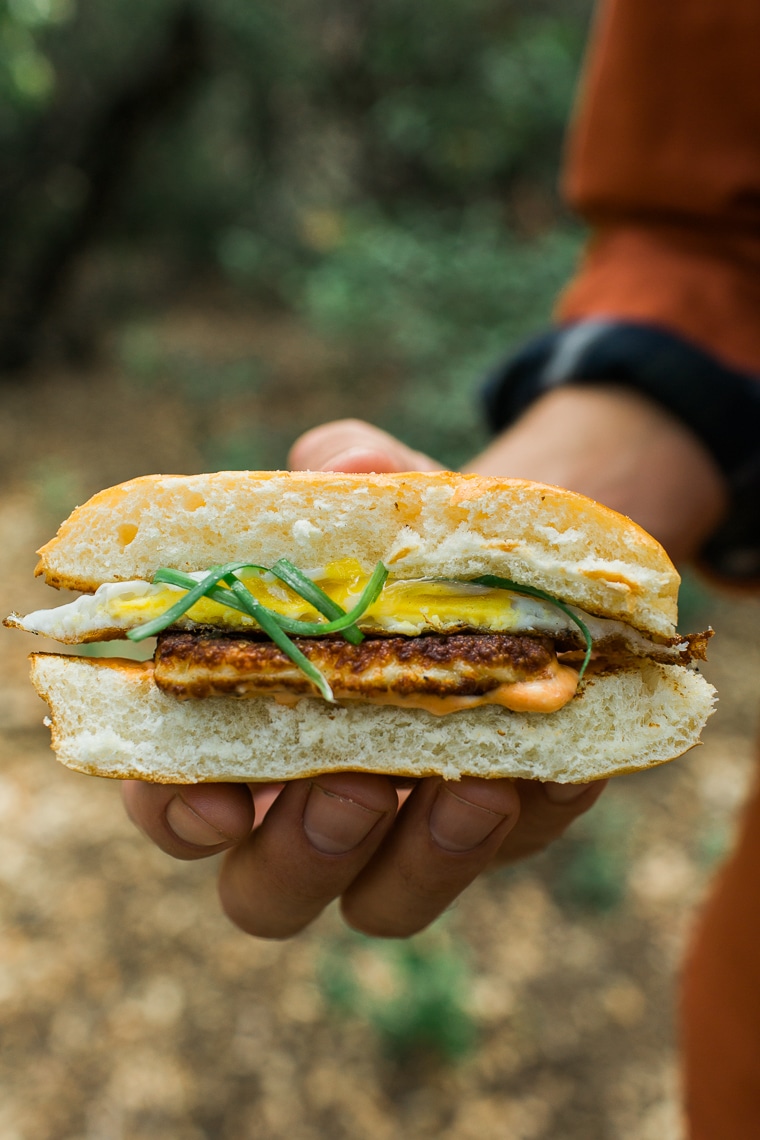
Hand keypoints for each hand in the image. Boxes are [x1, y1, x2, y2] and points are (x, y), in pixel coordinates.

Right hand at [123, 415, 608, 939]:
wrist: (511, 565)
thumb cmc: (405, 540)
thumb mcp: (378, 489)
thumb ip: (345, 467)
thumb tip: (352, 463)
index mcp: (244, 726)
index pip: (172, 798)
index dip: (175, 814)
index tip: (214, 800)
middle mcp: (309, 800)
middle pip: (266, 889)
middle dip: (301, 852)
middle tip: (349, 785)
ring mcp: (404, 829)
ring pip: (382, 901)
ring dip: (423, 858)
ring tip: (474, 786)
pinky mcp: (499, 826)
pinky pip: (505, 850)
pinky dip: (527, 814)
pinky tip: (554, 761)